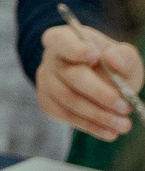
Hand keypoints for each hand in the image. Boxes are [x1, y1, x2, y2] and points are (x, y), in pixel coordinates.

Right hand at [35, 22, 140, 142]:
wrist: (97, 80)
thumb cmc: (110, 65)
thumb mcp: (123, 56)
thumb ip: (124, 56)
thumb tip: (112, 59)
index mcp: (65, 39)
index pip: (59, 40)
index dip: (74, 49)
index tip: (94, 55)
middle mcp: (51, 59)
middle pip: (70, 76)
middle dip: (100, 94)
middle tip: (124, 107)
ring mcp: (45, 81)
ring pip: (68, 100)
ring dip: (98, 115)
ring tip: (123, 124)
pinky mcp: (48, 102)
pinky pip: (66, 116)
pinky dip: (90, 126)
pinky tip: (109, 132)